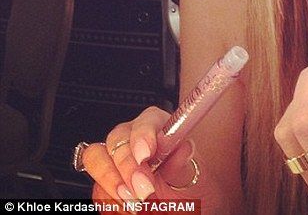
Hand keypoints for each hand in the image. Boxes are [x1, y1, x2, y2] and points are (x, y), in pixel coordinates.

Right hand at [80, 106, 217, 205]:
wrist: (180, 205)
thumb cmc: (187, 184)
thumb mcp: (191, 175)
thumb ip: (182, 162)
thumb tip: (182, 148)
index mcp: (158, 127)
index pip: (146, 122)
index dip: (143, 137)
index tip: (145, 156)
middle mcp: (133, 139)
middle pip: (116, 140)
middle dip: (126, 166)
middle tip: (143, 189)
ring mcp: (115, 160)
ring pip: (97, 160)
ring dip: (113, 184)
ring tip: (137, 204)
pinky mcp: (104, 183)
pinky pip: (97, 189)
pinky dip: (111, 202)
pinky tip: (130, 209)